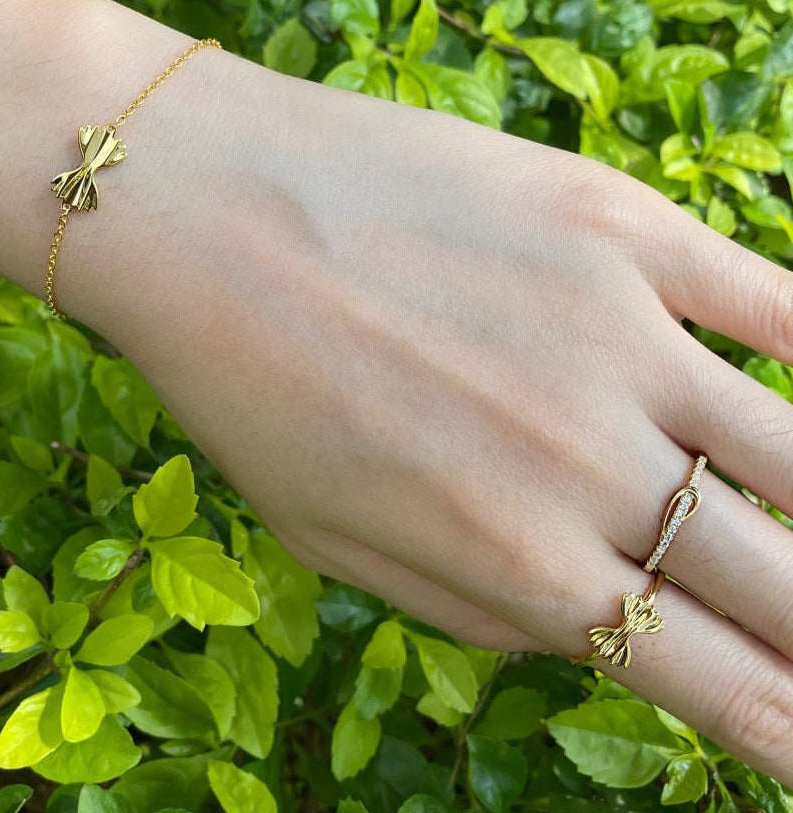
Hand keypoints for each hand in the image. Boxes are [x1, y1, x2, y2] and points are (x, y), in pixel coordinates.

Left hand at [88, 42, 792, 785]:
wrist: (200, 206)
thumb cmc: (242, 382)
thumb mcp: (328, 541)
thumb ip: (472, 605)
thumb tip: (595, 628)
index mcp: (512, 561)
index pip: (712, 682)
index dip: (790, 729)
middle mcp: (585, 462)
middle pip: (785, 585)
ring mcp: (612, 332)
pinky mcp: (614, 224)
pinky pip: (778, 301)